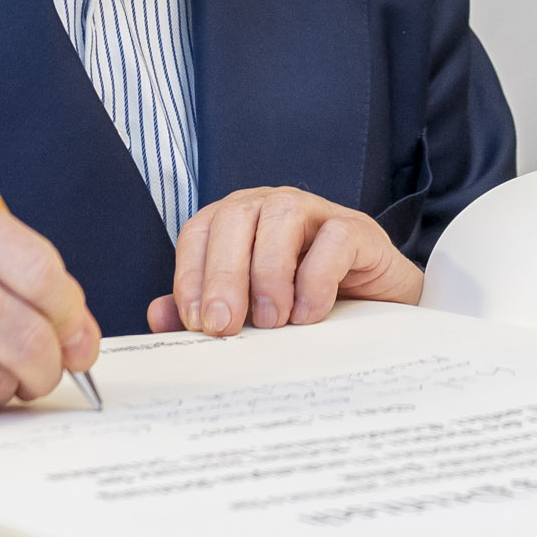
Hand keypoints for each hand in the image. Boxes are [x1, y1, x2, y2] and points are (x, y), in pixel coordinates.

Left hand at [146, 185, 423, 335]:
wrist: (377, 313)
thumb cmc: (304, 309)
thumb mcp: (249, 315)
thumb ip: (204, 312)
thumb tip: (159, 316)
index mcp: (238, 224)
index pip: (199, 231)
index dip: (191, 275)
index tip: (196, 323)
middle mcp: (271, 208)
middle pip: (234, 217)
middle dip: (223, 275)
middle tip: (225, 327)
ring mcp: (317, 213)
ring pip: (281, 215)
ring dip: (268, 272)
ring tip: (272, 321)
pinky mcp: (357, 230)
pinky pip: (333, 238)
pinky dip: (316, 279)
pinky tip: (309, 315)